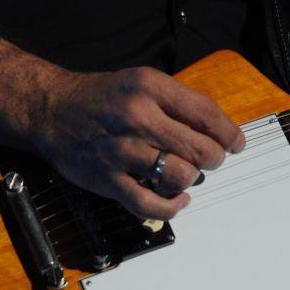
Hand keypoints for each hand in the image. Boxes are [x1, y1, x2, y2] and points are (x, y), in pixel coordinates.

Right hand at [32, 64, 244, 220]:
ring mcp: (122, 150)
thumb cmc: (102, 97)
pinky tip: (177, 199)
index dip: (229, 133)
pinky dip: (172, 207)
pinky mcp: (107, 179)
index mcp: (149, 87)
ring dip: (192, 178)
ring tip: (188, 173)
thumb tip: (217, 130)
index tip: (236, 142)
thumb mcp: (141, 82)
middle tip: (211, 158)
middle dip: (214, 158)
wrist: (53, 109)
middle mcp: (137, 116)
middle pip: (200, 148)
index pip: (206, 113)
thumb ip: (177, 102)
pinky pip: (150, 205)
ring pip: (180, 175)